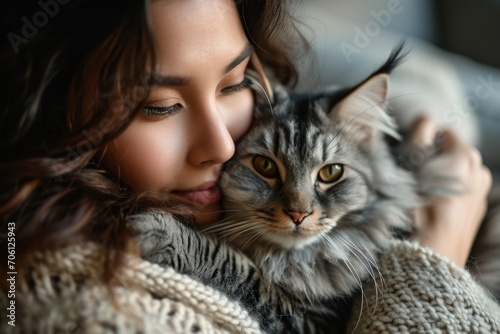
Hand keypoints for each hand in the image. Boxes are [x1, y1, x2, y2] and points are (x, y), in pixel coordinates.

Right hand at [409, 116, 491, 266]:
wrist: (430, 256)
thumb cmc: (415, 210)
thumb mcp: (409, 166)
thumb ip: (418, 135)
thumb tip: (425, 118)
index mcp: (465, 156)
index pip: (441, 131)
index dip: (420, 140)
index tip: (406, 156)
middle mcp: (479, 171)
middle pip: (448, 152)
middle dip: (430, 158)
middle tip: (410, 176)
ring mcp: (479, 192)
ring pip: (452, 171)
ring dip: (437, 175)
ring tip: (419, 193)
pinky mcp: (475, 210)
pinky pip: (457, 190)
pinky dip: (444, 192)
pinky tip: (430, 208)